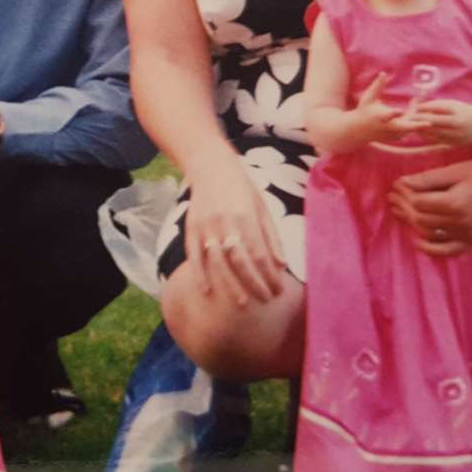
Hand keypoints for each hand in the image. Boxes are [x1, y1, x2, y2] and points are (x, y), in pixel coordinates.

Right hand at [182, 155, 285, 307]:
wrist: (210, 166)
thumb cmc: (241, 188)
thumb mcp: (262, 207)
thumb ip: (271, 237)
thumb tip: (281, 266)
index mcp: (246, 216)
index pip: (260, 254)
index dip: (270, 275)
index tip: (279, 291)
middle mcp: (225, 223)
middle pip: (241, 262)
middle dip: (255, 284)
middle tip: (266, 301)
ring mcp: (205, 226)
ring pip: (218, 262)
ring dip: (231, 285)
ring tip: (243, 304)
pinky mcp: (190, 228)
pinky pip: (194, 256)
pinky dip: (199, 274)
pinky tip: (207, 292)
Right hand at [352, 72, 427, 142]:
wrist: (359, 130)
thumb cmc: (364, 110)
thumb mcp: (368, 97)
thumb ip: (377, 86)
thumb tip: (383, 72)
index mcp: (380, 116)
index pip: (388, 115)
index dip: (394, 113)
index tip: (401, 111)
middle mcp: (387, 126)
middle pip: (403, 128)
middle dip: (416, 126)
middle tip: (428, 123)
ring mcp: (392, 133)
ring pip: (410, 128)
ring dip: (419, 120)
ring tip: (425, 109)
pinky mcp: (395, 137)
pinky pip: (409, 130)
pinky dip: (415, 122)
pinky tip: (418, 112)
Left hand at [387, 145, 471, 255]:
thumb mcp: (452, 171)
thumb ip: (426, 179)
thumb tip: (399, 183)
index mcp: (455, 203)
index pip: (417, 204)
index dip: (403, 194)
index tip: (395, 186)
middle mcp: (462, 221)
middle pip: (421, 219)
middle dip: (403, 207)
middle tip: (392, 198)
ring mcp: (469, 233)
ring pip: (430, 233)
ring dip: (411, 223)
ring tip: (399, 211)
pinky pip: (450, 251)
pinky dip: (432, 249)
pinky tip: (418, 241)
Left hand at [408, 99, 471, 144]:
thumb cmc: (464, 111)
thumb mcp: (453, 105)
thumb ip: (436, 105)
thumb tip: (417, 107)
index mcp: (456, 111)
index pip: (436, 108)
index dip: (423, 108)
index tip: (414, 107)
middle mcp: (456, 123)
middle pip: (433, 122)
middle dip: (419, 119)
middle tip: (408, 117)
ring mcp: (456, 135)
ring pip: (433, 133)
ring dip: (421, 129)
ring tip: (412, 125)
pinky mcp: (455, 143)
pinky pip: (437, 140)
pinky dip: (428, 137)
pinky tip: (420, 133)